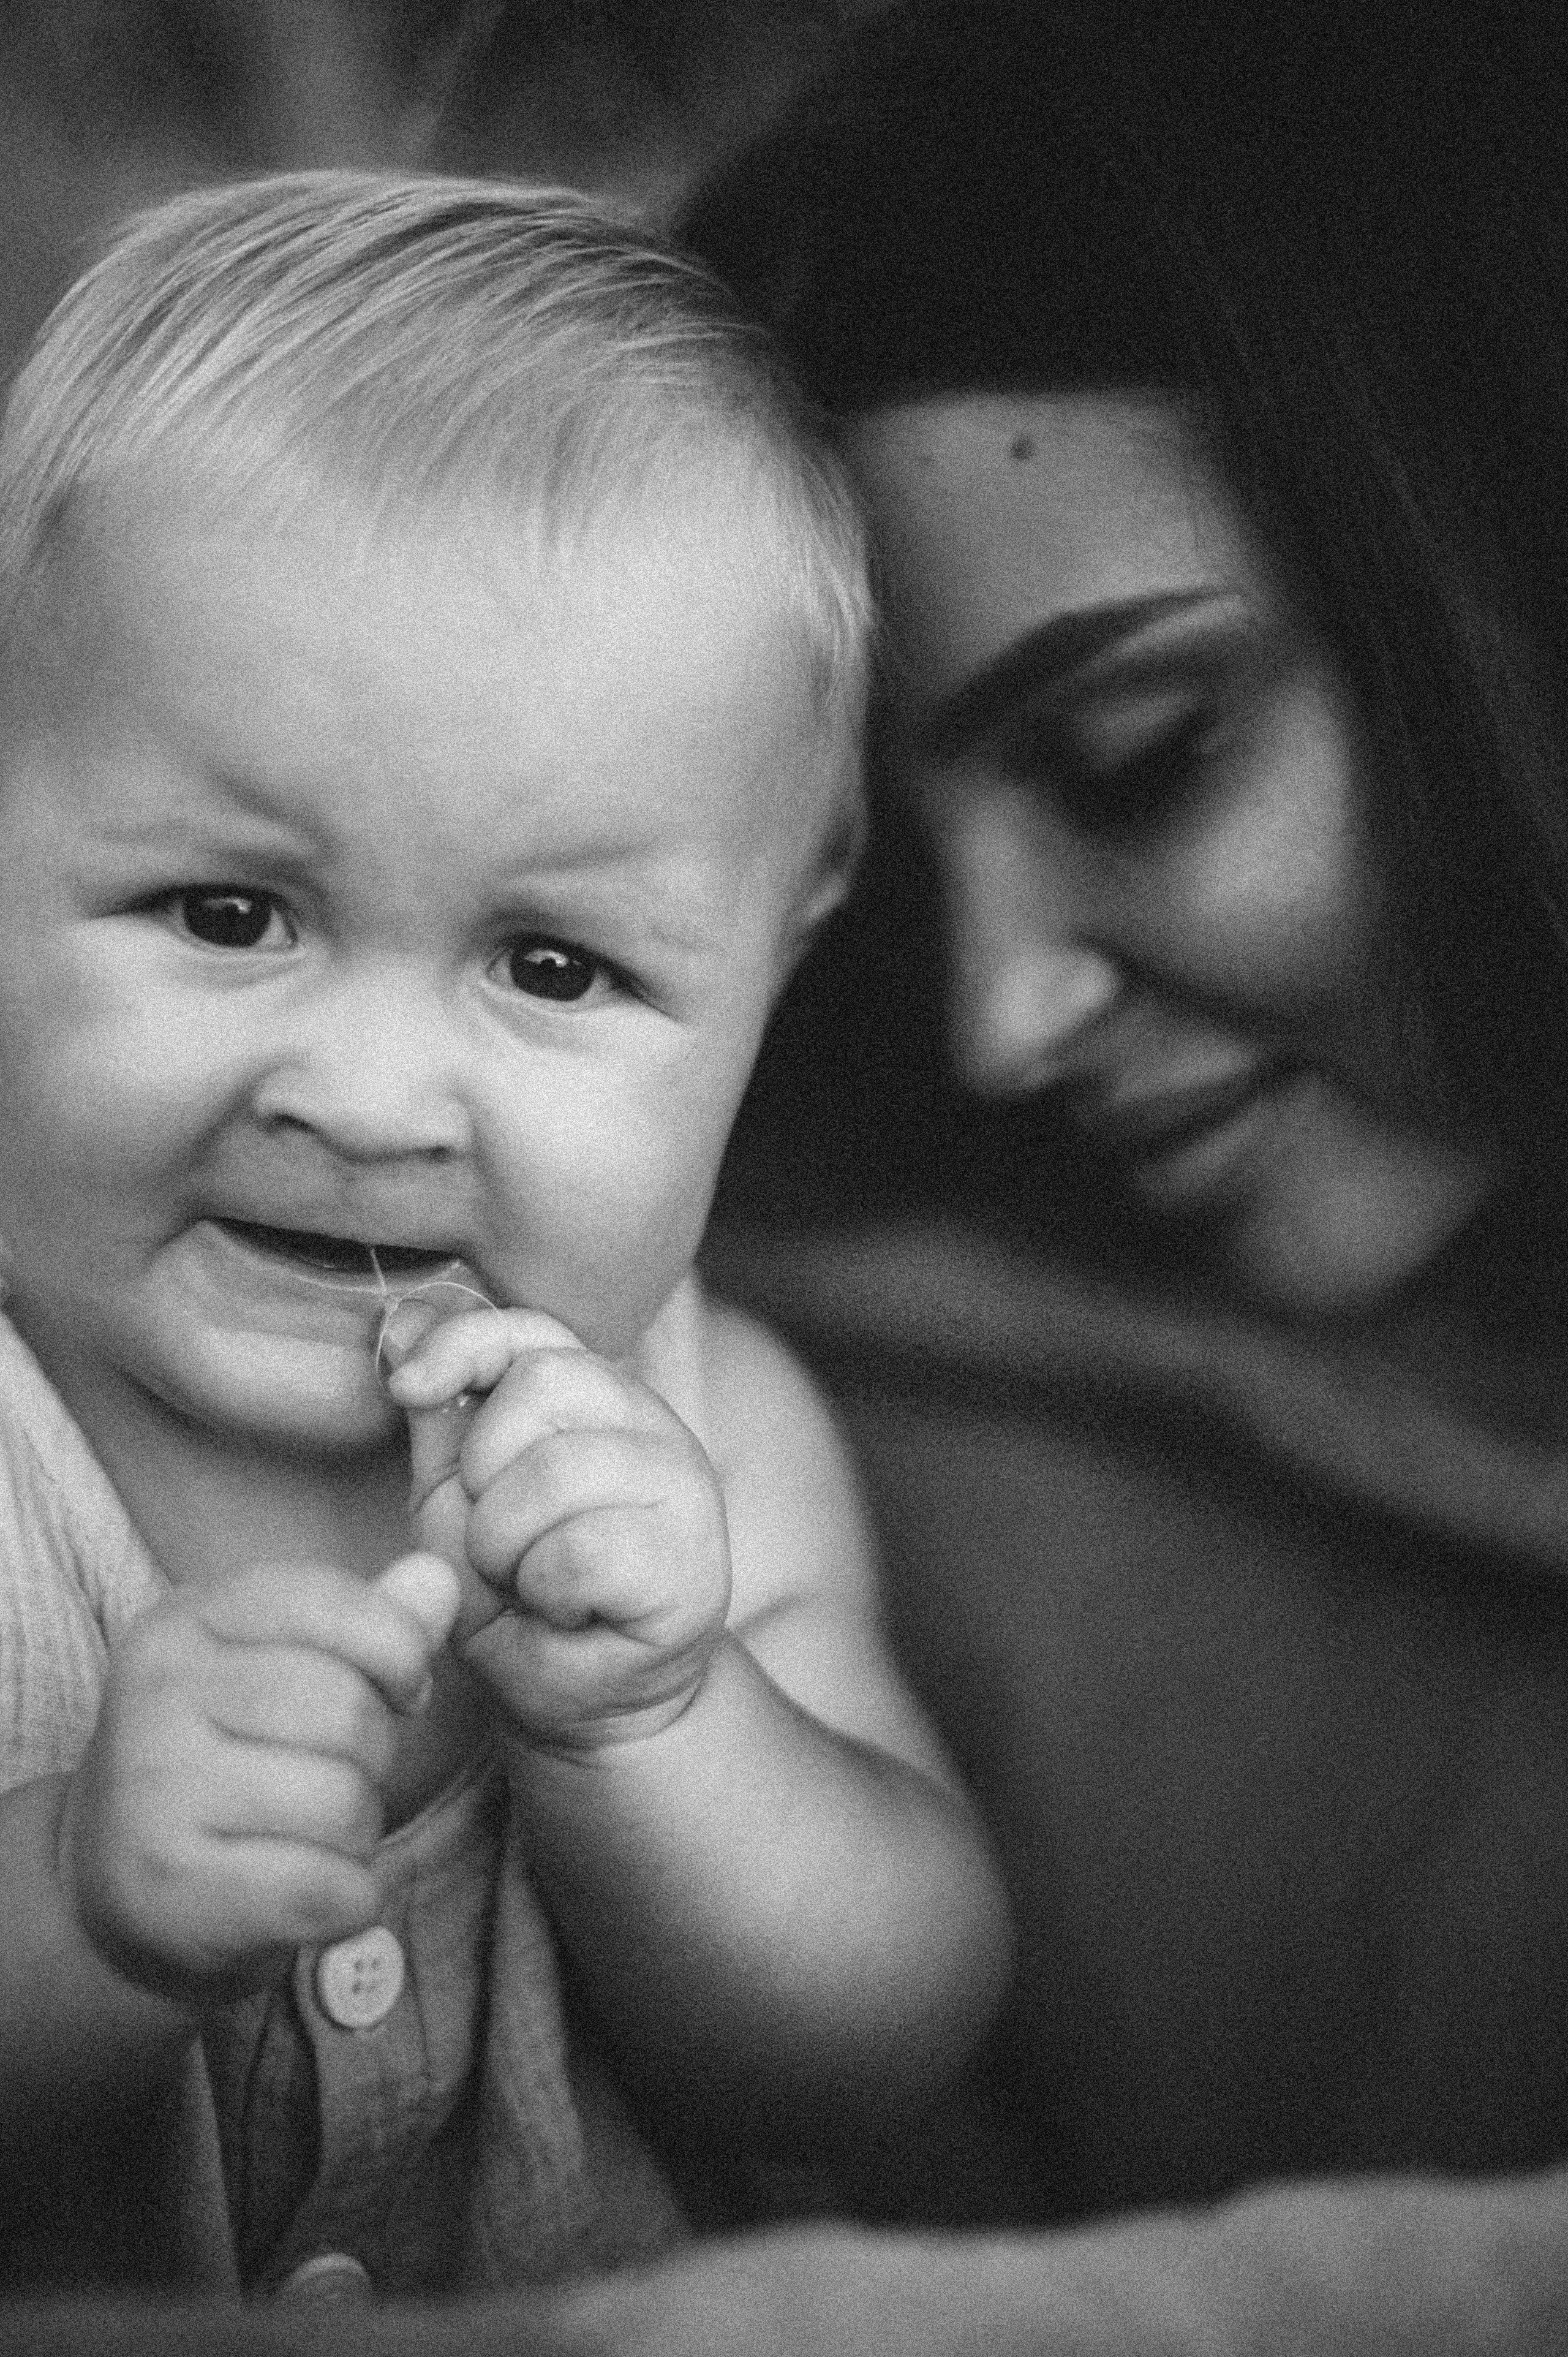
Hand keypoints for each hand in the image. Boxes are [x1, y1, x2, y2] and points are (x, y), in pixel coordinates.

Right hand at [60, 1553, 458, 2006]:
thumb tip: (440, 1577)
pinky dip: (349, 1898)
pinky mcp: (173, 1889)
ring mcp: (155, 1793)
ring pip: (344, 1804)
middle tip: (336, 1778)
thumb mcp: (285, 1670)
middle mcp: (157, 1694)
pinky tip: (312, 1892)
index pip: (331, 1601)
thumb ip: (370, 1624)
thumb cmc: (229, 1763)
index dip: (399, 1650)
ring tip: (312, 1836)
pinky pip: (326, 1890)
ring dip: (359, 1833)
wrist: (116, 1889)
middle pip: (349, 1712)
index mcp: (186, 1620)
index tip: (398, 1687)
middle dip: (375, 1756)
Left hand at [384, 1305, 731, 1752]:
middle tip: (497, 1541)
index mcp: (597, 1397)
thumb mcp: (457, 1497)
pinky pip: (580, 1551)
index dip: (462, 1343)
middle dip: (482, 1474)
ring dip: (506, 1546)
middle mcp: (651, 1424)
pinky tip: (564, 1612)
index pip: (532, 1329)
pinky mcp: (692, 1560)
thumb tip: (404, 1314)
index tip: (406, 1386)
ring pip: (555, 1474)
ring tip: (527, 1583)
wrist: (579, 1700)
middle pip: (541, 1387)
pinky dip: (545, 1593)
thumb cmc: (517, 1594)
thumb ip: (442, 1412)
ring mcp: (682, 1487)